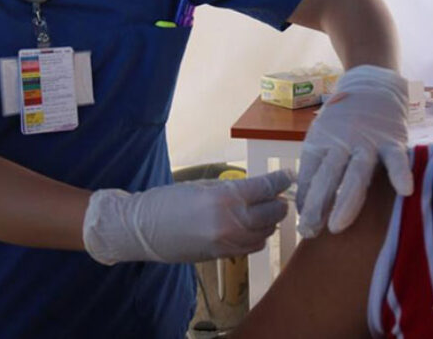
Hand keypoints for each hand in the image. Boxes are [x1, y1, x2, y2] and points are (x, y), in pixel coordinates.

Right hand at [83, 170, 291, 263]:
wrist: (143, 229)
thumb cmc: (170, 200)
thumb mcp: (204, 186)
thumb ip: (233, 189)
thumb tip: (259, 189)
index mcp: (225, 197)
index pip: (265, 188)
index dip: (281, 181)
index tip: (289, 176)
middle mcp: (231, 221)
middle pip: (271, 213)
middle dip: (279, 203)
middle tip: (281, 196)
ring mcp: (228, 242)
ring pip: (265, 233)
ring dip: (270, 221)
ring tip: (269, 211)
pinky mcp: (223, 256)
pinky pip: (252, 247)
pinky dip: (259, 237)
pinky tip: (255, 229)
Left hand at [296, 65, 411, 237]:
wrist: (371, 85)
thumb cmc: (343, 121)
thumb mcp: (323, 139)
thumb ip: (316, 171)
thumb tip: (305, 207)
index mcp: (320, 143)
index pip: (309, 175)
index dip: (305, 200)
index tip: (302, 226)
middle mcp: (340, 142)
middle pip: (328, 176)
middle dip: (317, 205)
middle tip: (309, 231)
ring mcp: (367, 141)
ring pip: (357, 172)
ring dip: (346, 199)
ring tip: (338, 225)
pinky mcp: (392, 139)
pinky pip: (397, 158)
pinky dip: (400, 172)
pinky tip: (404, 190)